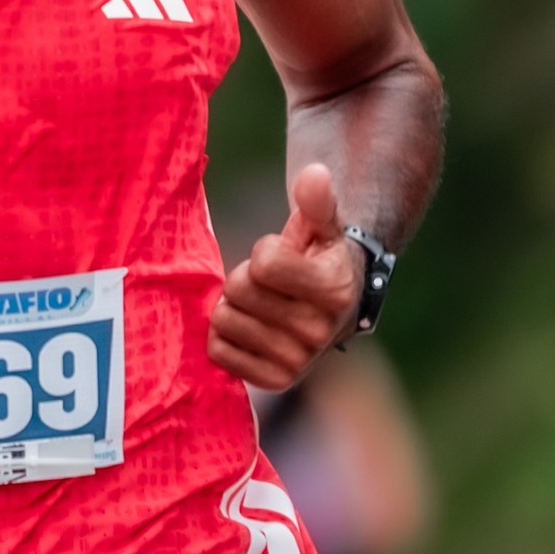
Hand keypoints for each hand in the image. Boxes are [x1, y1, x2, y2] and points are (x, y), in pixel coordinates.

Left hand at [207, 164, 364, 389]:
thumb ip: (317, 200)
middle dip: (244, 277)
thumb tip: (314, 173)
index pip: (264, 263)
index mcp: (335, 290)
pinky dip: (224, 336)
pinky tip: (248, 328)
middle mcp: (319, 332)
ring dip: (232, 306)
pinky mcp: (275, 380)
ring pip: (224, 321)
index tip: (281, 256)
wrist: (332, 309)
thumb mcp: (322, 226)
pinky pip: (219, 353)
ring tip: (258, 305)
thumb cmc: (319, 258)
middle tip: (266, 283)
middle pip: (238, 290)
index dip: (264, 251)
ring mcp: (298, 361)